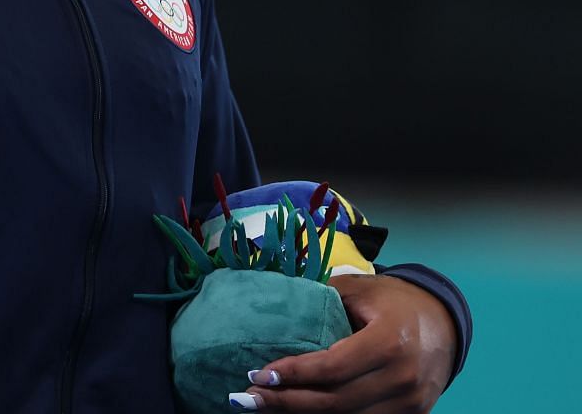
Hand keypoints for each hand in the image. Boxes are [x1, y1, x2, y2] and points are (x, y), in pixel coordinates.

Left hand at [237, 273, 455, 411]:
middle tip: (247, 398)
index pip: (333, 368)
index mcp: (390, 343)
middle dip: (287, 402)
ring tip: (266, 406)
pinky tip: (300, 412)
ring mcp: (410, 404)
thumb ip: (321, 298)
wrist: (445, 322)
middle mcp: (403, 379)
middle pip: (336, 402)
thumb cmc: (393, 301)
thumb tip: (270, 307)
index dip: (294, 375)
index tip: (257, 374)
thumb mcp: (359, 289)